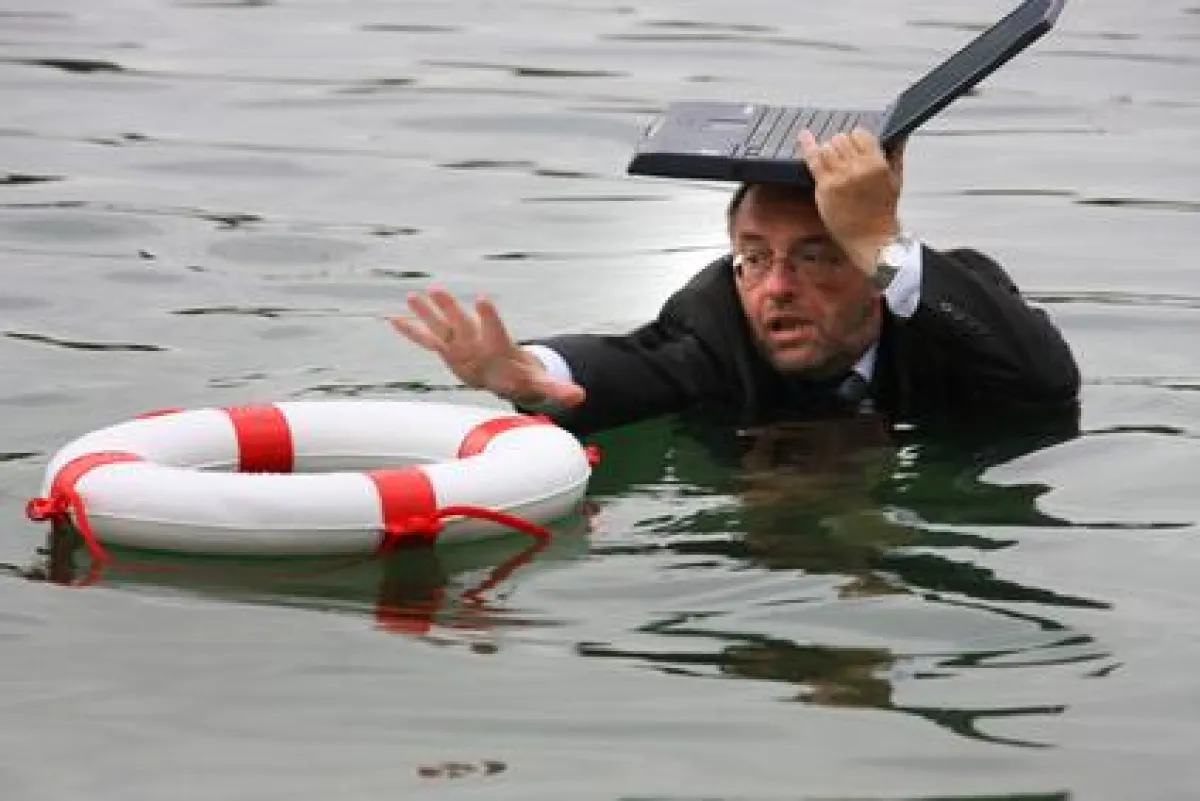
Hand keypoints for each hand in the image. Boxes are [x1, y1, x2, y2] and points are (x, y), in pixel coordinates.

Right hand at [389, 288, 585, 408]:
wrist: (506, 371)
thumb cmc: (523, 376)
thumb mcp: (541, 384)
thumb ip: (558, 389)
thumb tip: (581, 397)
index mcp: (499, 345)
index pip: (494, 328)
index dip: (488, 316)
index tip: (481, 300)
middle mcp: (477, 340)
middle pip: (463, 322)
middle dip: (451, 308)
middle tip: (438, 289)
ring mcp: (460, 343)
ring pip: (442, 326)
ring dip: (427, 313)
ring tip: (413, 295)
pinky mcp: (448, 351)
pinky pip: (427, 341)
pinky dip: (411, 332)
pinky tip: (393, 320)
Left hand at [797, 127, 904, 272]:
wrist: (871, 238)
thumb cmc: (883, 211)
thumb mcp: (895, 179)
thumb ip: (895, 154)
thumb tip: (899, 135)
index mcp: (877, 164)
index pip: (860, 134)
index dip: (855, 139)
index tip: (853, 146)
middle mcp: (858, 168)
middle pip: (841, 139)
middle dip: (839, 145)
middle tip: (841, 158)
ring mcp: (840, 177)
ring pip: (826, 147)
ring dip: (826, 150)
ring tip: (830, 162)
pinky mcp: (825, 187)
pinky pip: (813, 159)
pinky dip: (807, 146)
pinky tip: (804, 136)